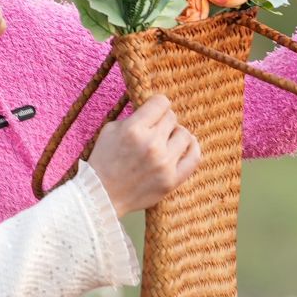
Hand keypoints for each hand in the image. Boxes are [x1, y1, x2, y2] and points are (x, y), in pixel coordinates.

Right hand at [88, 93, 200, 217]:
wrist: (102, 194)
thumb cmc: (105, 161)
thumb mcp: (111, 130)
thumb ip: (134, 117)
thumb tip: (154, 110)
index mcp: (134, 129)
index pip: (161, 102)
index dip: (157, 104)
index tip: (153, 111)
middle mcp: (151, 144)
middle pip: (172, 118)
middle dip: (163, 121)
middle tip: (155, 130)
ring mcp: (164, 163)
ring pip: (185, 135)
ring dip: (175, 135)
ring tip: (166, 141)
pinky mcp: (172, 180)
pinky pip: (194, 157)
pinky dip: (191, 148)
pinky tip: (184, 147)